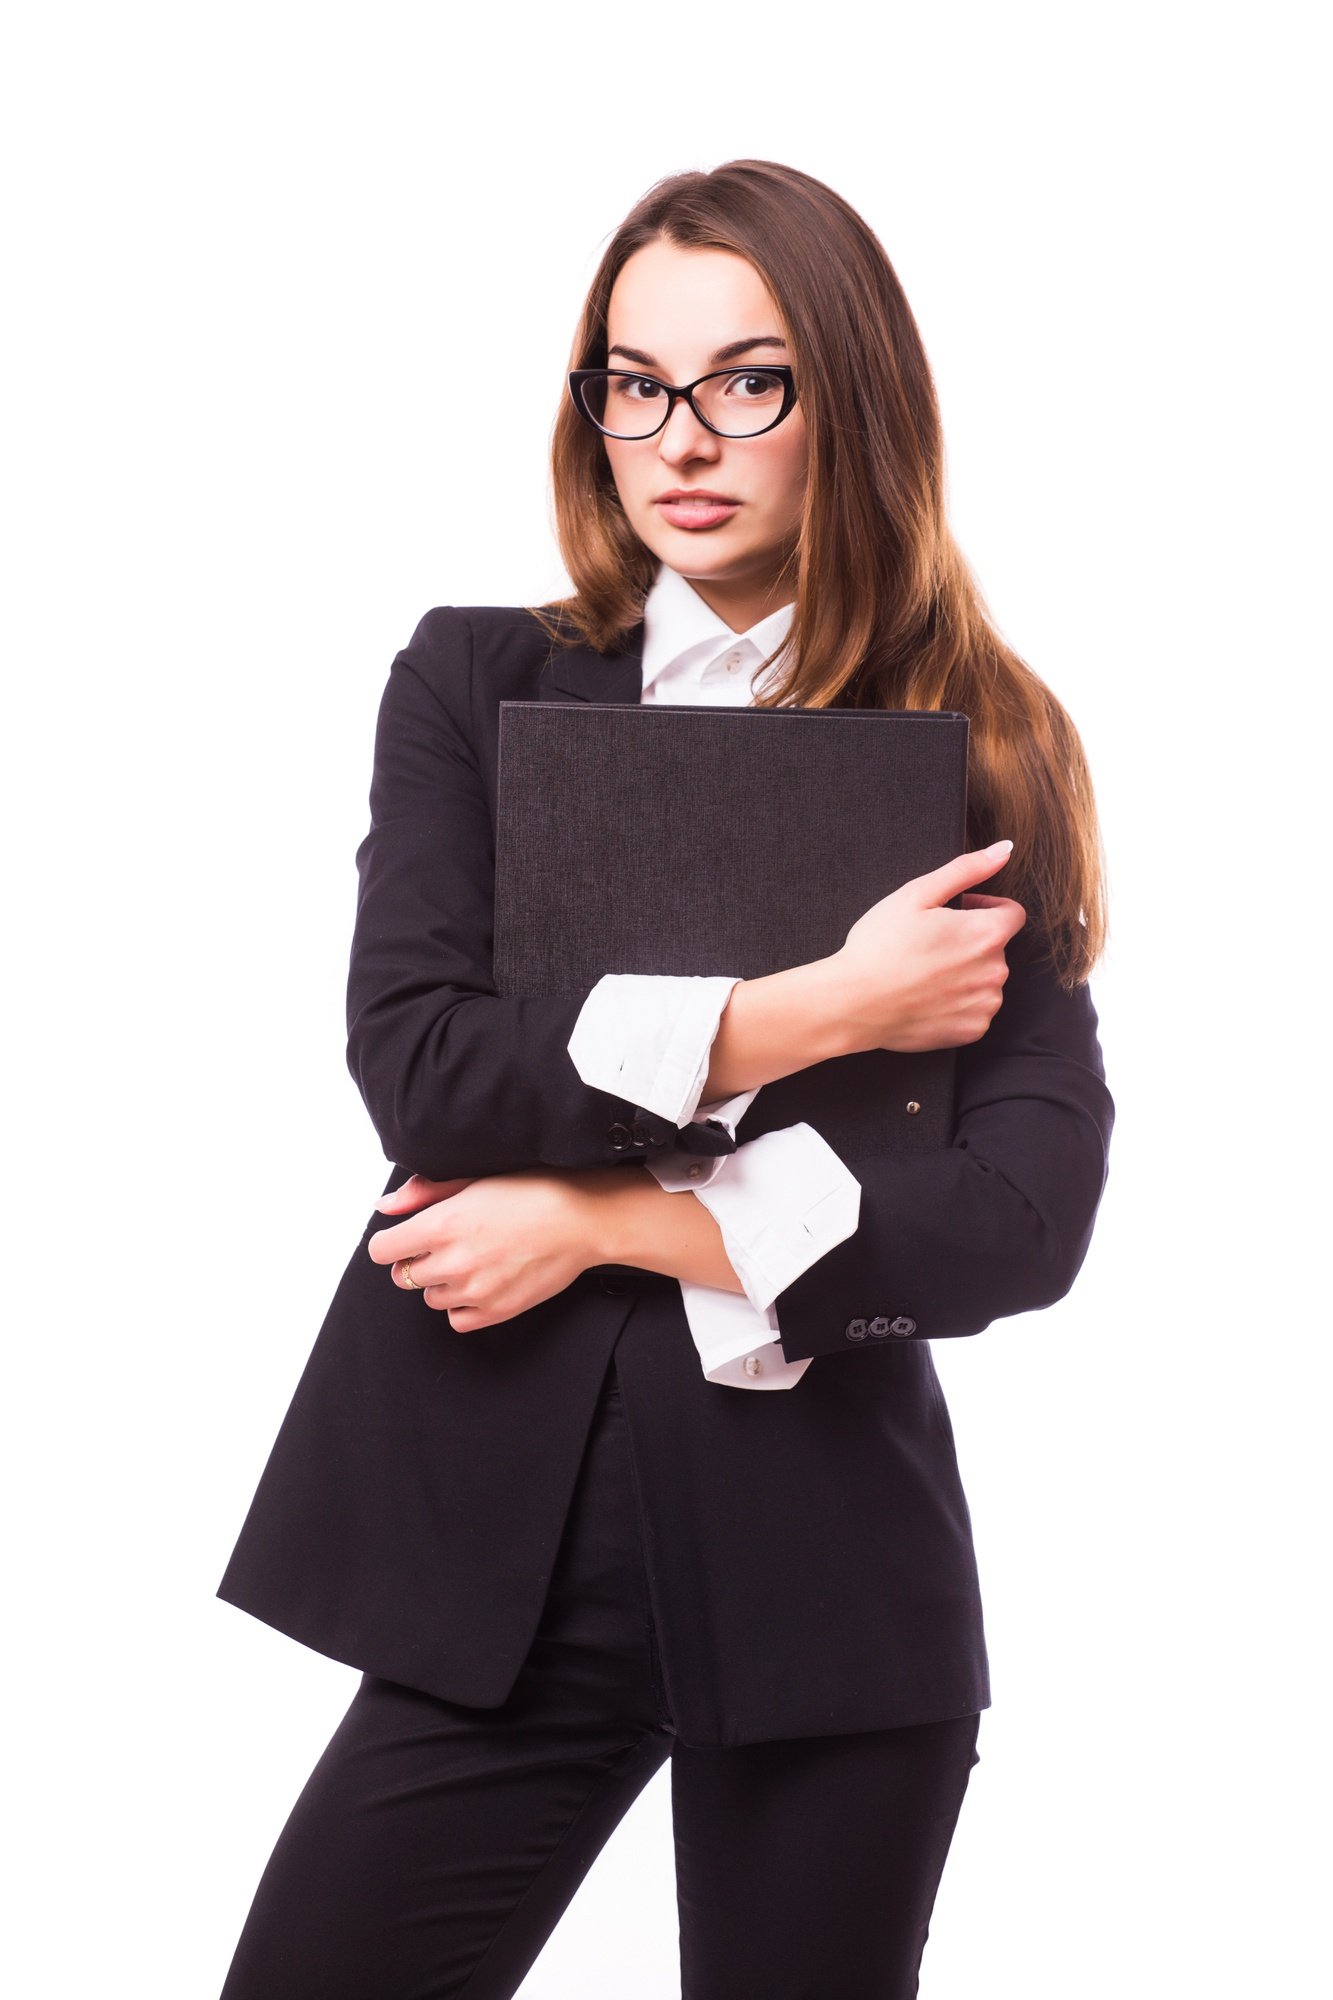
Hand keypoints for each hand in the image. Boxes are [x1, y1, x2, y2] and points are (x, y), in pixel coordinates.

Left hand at [367, 1169, 594, 1330]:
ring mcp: (474, 1290)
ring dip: (442, 1282)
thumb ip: (422, 1193)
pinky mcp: (496, 1310)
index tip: (406, 1239)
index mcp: (441, 1225)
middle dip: (418, 1260)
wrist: (580, 1219)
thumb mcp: (472, 1180)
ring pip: (430, 1297)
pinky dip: (463, 1305)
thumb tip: (386, 1207)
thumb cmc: (533, 1192)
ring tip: (473, 1259)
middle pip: (404, 1276)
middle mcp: (452, 1262)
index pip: (382, 1250)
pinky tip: (481, 1282)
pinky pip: (457, 1319)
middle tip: (448, 1244)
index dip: (392, 1243)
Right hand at [836, 839, 1026, 1053]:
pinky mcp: (971, 1031)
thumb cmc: (879, 946)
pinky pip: (976, 1010)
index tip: (957, 911)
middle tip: (930, 943)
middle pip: (996, 947)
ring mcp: (985, 1005)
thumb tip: (1003, 850)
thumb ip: (967, 869)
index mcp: (987, 933)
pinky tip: (928, 996)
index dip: (984, 906)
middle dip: (971, 941)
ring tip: (926, 971)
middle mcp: (996, 972)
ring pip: (986, 979)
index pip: (1011, 912)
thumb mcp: (918, 894)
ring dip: (967, 973)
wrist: (853, 1002)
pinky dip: (958, 1003)